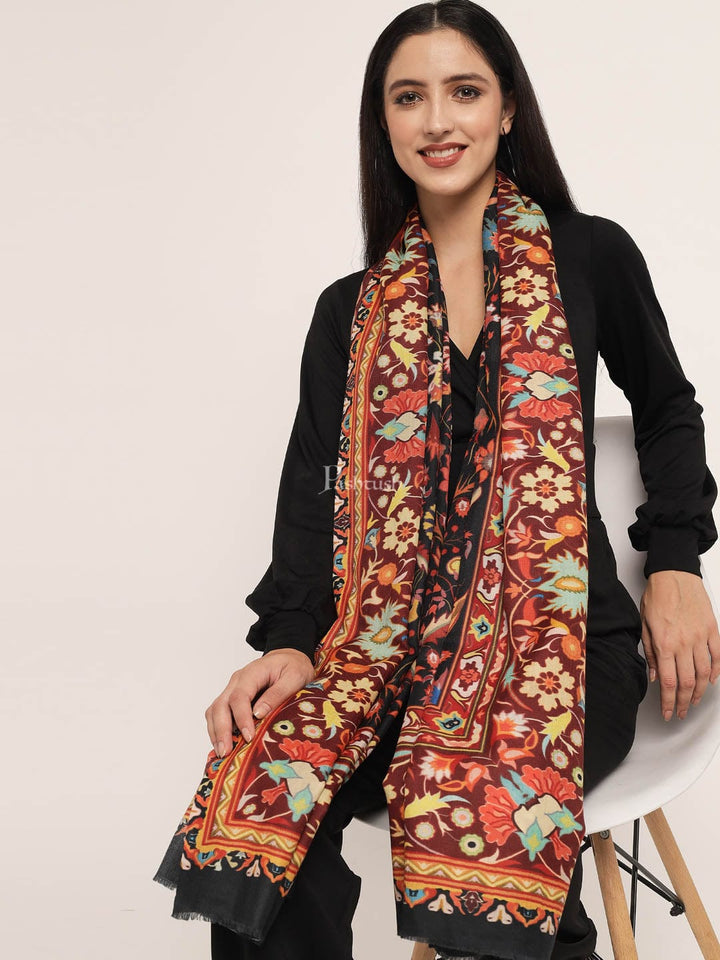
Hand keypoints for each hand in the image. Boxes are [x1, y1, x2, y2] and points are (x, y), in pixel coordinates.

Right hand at [204, 648, 314, 756]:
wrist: (289, 657)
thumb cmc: (293, 666)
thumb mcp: (294, 677)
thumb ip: (277, 694)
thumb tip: (259, 714)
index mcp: (252, 673)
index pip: (239, 696)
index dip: (241, 718)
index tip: (248, 737)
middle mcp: (237, 681)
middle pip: (220, 705)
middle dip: (221, 730)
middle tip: (226, 752)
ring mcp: (232, 689)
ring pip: (214, 710)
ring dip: (216, 732)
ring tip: (222, 753)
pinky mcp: (232, 699)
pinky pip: (218, 714)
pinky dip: (217, 730)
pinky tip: (223, 745)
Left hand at [639, 570, 719, 720]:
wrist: (674, 574)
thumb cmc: (657, 595)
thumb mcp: (644, 625)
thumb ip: (649, 652)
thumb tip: (653, 676)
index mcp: (664, 643)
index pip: (668, 682)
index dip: (669, 702)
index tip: (668, 713)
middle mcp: (684, 643)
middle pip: (688, 683)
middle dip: (684, 703)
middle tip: (681, 713)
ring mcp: (700, 637)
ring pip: (704, 673)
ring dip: (700, 692)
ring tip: (695, 701)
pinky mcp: (711, 629)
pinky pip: (717, 656)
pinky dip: (716, 671)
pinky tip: (712, 681)